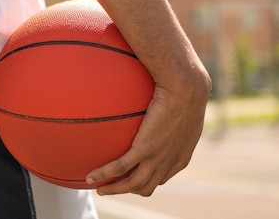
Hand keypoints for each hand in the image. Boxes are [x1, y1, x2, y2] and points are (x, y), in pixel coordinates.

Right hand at [85, 62, 210, 195]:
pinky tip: (91, 176)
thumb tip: (161, 103)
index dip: (147, 180)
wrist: (186, 89)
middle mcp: (169, 162)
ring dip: (114, 189)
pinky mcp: (144, 149)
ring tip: (99, 189)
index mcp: (180, 156)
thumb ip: (174, 114)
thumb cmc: (188, 91)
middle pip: (146, 187)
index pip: (161, 177)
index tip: (134, 175)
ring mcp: (157, 158)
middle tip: (113, 185)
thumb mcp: (184, 109)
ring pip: (132, 185)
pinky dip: (104, 174)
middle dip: (128, 189)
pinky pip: (120, 167)